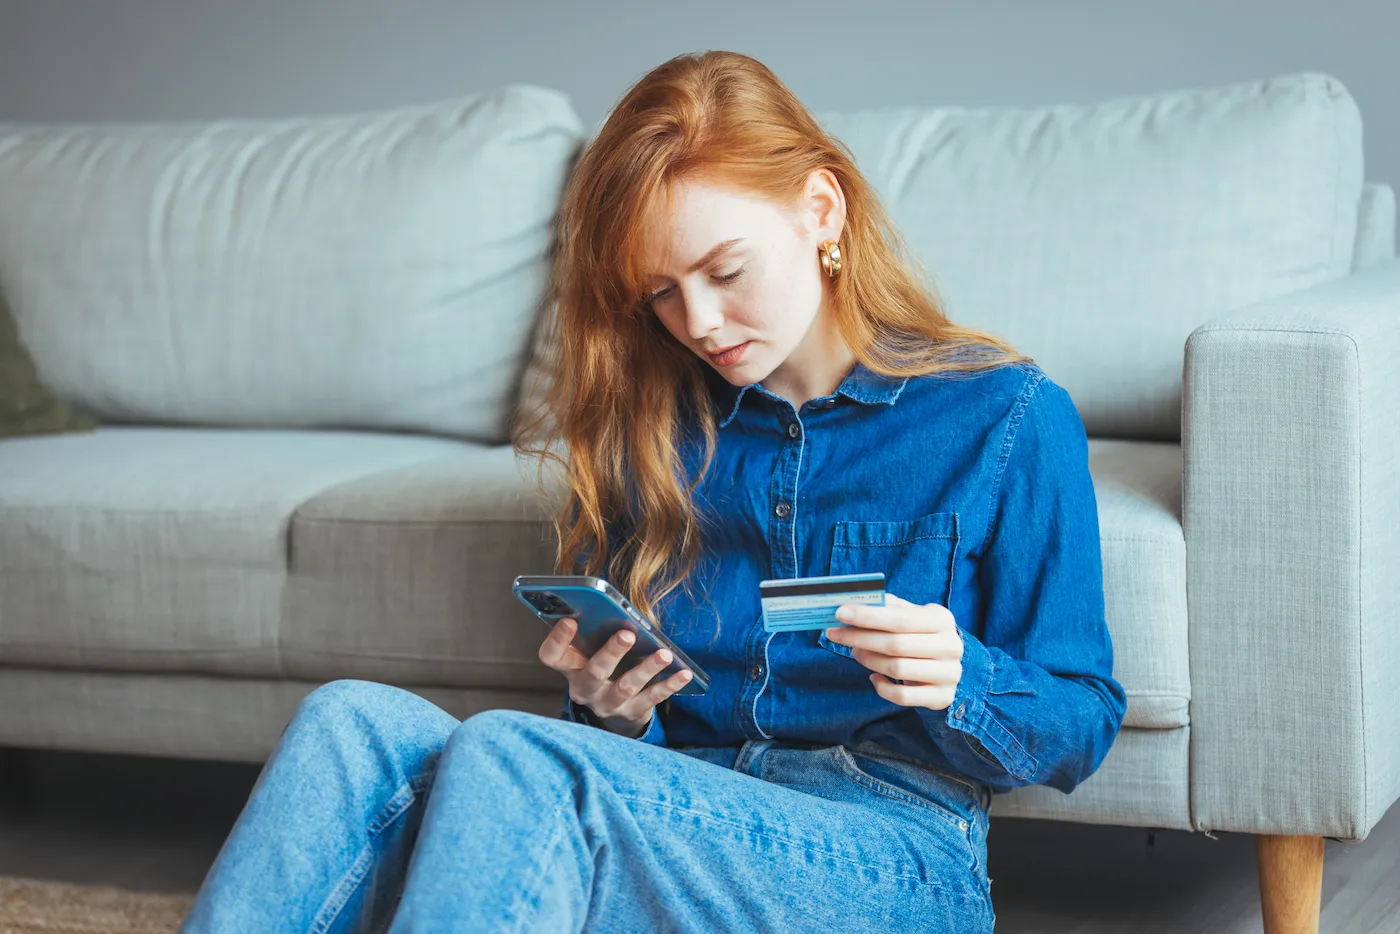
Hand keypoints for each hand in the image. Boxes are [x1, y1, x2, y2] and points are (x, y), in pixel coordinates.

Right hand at [537, 618, 691, 736]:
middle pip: (593, 673)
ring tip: (664, 653)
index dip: (557, 640)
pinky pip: (653, 698)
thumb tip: (615, 606)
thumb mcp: (592, 653)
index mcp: (570, 669)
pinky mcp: (633, 712)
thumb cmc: (604, 668)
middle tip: (627, 635)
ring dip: (646, 669)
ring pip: (626, 687)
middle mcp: (586, 689)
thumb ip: (596, 634)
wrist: (617, 712)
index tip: (569, 620)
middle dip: (610, 654)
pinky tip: (684, 672)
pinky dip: (670, 684)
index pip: (552, 657)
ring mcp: (609, 704)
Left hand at [824, 592, 963, 710]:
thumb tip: (857, 601)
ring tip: (855, 651)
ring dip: (868, 659)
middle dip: (860, 638)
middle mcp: (949, 647)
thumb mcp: (914, 616)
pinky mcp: (941, 697)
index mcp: (942, 620)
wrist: (950, 666)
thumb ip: (890, 608)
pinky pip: (902, 697)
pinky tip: (874, 676)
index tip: (840, 613)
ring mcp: (948, 674)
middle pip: (895, 644)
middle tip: (836, 634)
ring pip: (897, 669)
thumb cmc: (923, 635)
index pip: (899, 618)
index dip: (868, 616)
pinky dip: (882, 687)